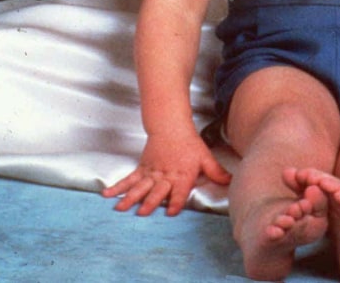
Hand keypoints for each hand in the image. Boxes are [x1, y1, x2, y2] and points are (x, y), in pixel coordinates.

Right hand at [103, 131, 230, 216]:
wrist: (171, 126)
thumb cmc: (189, 144)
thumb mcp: (205, 157)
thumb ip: (216, 172)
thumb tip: (231, 181)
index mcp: (182, 175)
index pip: (179, 191)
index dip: (176, 201)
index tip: (171, 211)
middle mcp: (166, 175)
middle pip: (157, 190)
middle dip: (150, 202)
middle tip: (142, 213)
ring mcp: (152, 172)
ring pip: (140, 186)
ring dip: (131, 197)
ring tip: (121, 208)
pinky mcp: (142, 168)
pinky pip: (129, 179)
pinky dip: (119, 186)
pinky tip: (108, 194)